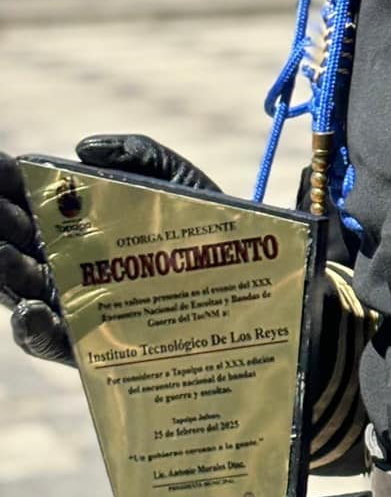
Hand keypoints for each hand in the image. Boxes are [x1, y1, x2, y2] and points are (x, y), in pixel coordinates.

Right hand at [0, 136, 216, 364]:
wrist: (259, 282)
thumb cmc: (215, 227)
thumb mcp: (180, 182)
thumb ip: (140, 154)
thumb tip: (82, 148)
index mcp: (82, 224)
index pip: (31, 202)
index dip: (9, 183)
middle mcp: (71, 264)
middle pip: (16, 245)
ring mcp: (78, 306)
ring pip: (23, 290)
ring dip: (5, 271)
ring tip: (1, 252)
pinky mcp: (95, 348)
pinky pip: (53, 342)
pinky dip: (34, 329)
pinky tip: (31, 309)